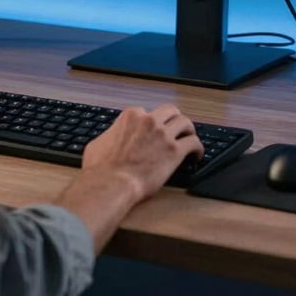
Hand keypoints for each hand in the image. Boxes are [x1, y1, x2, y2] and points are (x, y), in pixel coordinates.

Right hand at [81, 104, 202, 202]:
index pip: (148, 113)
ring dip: (189, 130)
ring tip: (190, 139)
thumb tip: (110, 139)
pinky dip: (197, 148)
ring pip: (185, 123)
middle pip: (170, 111)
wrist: (111, 184)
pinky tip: (196, 155)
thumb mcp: (98, 144)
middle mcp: (149, 120)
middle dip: (174, 119)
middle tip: (177, 129)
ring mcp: (163, 135)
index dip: (153, 123)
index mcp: (131, 116)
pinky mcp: (174, 151)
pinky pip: (193, 143)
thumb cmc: (101, 169)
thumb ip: (110, 136)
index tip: (155, 132)